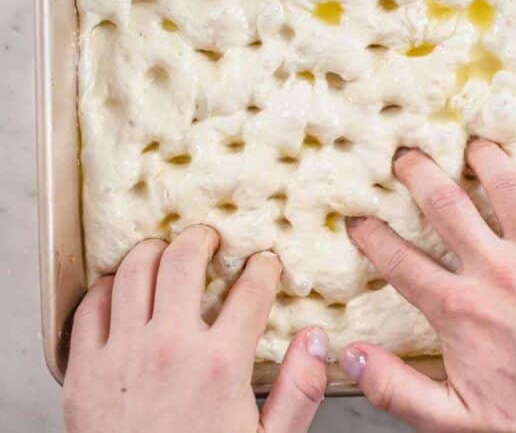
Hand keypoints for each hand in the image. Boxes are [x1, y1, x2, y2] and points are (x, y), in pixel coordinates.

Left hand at [63, 225, 326, 432]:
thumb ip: (300, 390)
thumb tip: (317, 341)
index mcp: (220, 364)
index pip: (251, 290)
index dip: (263, 267)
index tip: (264, 263)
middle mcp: (168, 348)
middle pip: (183, 259)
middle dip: (201, 239)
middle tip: (209, 239)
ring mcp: (121, 354)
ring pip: (134, 270)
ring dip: (154, 252)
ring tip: (166, 253)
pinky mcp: (84, 369)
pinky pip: (91, 304)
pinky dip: (109, 287)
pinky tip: (123, 289)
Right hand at [342, 140, 515, 432]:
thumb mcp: (455, 420)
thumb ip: (397, 388)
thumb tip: (350, 358)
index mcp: (460, 310)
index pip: (399, 261)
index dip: (371, 236)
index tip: (357, 218)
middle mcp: (497, 272)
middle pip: (446, 205)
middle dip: (418, 173)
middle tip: (404, 155)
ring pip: (506, 188)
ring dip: (484, 158)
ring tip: (470, 144)